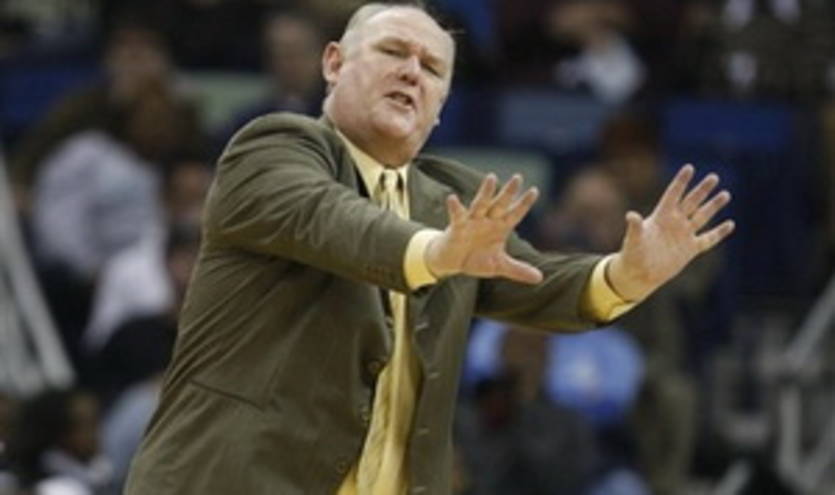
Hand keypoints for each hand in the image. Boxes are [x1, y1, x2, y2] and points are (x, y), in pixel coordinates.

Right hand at [426, 173, 542, 283]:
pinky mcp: (457, 227)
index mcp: (500, 227)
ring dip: (486, 192)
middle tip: (518, 178)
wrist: (452, 261)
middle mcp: (488, 221)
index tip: (535, 190)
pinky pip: (457, 216)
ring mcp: (472, 221)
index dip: (524, 204)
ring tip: (491, 178)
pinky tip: (452, 198)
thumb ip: (518, 270)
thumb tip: (540, 278)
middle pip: (500, 204)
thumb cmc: (476, 259)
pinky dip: (455, 208)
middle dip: (508, 192)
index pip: (515, 214)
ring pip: (480, 204)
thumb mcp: (499, 266)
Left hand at [608, 164, 734, 300]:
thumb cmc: (633, 254)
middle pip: (691, 202)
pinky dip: (719, 233)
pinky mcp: (690, 249)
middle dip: (702, 190)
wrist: (639, 273)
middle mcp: (674, 222)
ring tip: (725, 194)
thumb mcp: (633, 240)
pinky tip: (730, 224)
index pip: (673, 195)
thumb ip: (635, 227)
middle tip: (714, 177)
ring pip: (702, 217)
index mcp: (661, 216)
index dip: (681, 182)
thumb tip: (630, 215)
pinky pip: (708, 239)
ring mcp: (684, 235)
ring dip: (713, 206)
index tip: (689, 167)